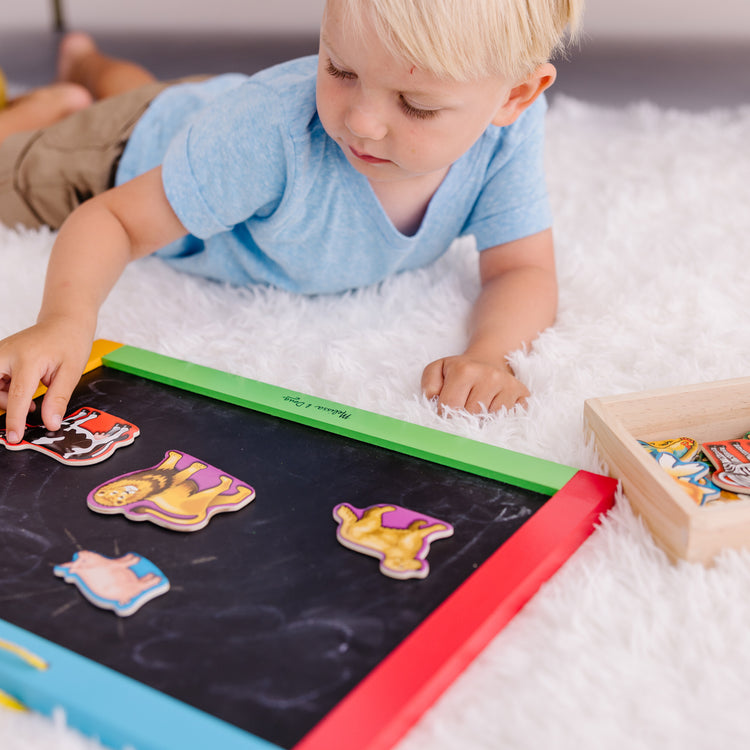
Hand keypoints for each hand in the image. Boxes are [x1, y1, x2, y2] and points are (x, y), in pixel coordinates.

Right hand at [0, 319, 93, 442]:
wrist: (64, 322)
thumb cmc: (70, 343)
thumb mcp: (72, 372)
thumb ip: (58, 398)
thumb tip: (51, 423)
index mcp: (28, 359)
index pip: (16, 395)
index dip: (15, 419)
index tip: (14, 437)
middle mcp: (6, 354)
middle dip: (4, 404)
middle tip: (25, 410)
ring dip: (4, 398)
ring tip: (30, 400)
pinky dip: (3, 390)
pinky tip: (22, 391)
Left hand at [421, 354, 528, 414]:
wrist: (488, 361)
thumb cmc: (460, 370)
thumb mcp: (438, 369)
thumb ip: (429, 383)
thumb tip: (433, 397)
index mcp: (465, 370)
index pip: (450, 407)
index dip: (445, 413)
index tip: (447, 410)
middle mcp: (489, 376)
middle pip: (470, 415)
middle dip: (463, 417)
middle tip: (464, 407)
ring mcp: (508, 385)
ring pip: (490, 419)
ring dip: (481, 419)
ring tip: (478, 406)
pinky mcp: (523, 394)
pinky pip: (509, 418)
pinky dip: (499, 419)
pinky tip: (493, 408)